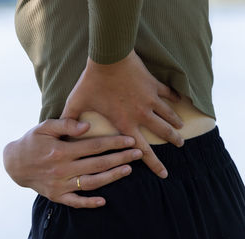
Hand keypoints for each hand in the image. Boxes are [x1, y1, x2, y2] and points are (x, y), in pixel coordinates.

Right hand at [2, 118, 142, 208]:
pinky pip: (75, 202)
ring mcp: (60, 184)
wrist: (14, 164)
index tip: (130, 140)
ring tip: (128, 170)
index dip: (114, 143)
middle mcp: (62, 169)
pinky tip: (104, 201)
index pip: (94, 146)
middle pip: (98, 164)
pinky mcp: (57, 196)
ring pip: (91, 182)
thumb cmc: (32, 142)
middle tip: (138, 154)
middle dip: (120, 158)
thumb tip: (87, 126)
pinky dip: (89, 203)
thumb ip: (66, 124)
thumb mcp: (44, 127)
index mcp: (61, 150)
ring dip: (111, 177)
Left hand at [60, 49, 183, 178]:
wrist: (108, 57)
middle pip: (164, 132)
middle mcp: (142, 114)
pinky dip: (174, 97)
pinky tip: (179, 99)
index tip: (164, 174)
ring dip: (176, 122)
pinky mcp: (154, 84)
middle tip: (181, 144)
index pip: (143, 150)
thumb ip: (69, 119)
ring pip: (169, 115)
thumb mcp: (76, 101)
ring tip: (181, 127)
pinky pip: (168, 92)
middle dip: (174, 140)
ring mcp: (150, 99)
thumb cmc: (92, 81)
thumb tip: (63, 133)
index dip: (155, 164)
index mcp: (126, 123)